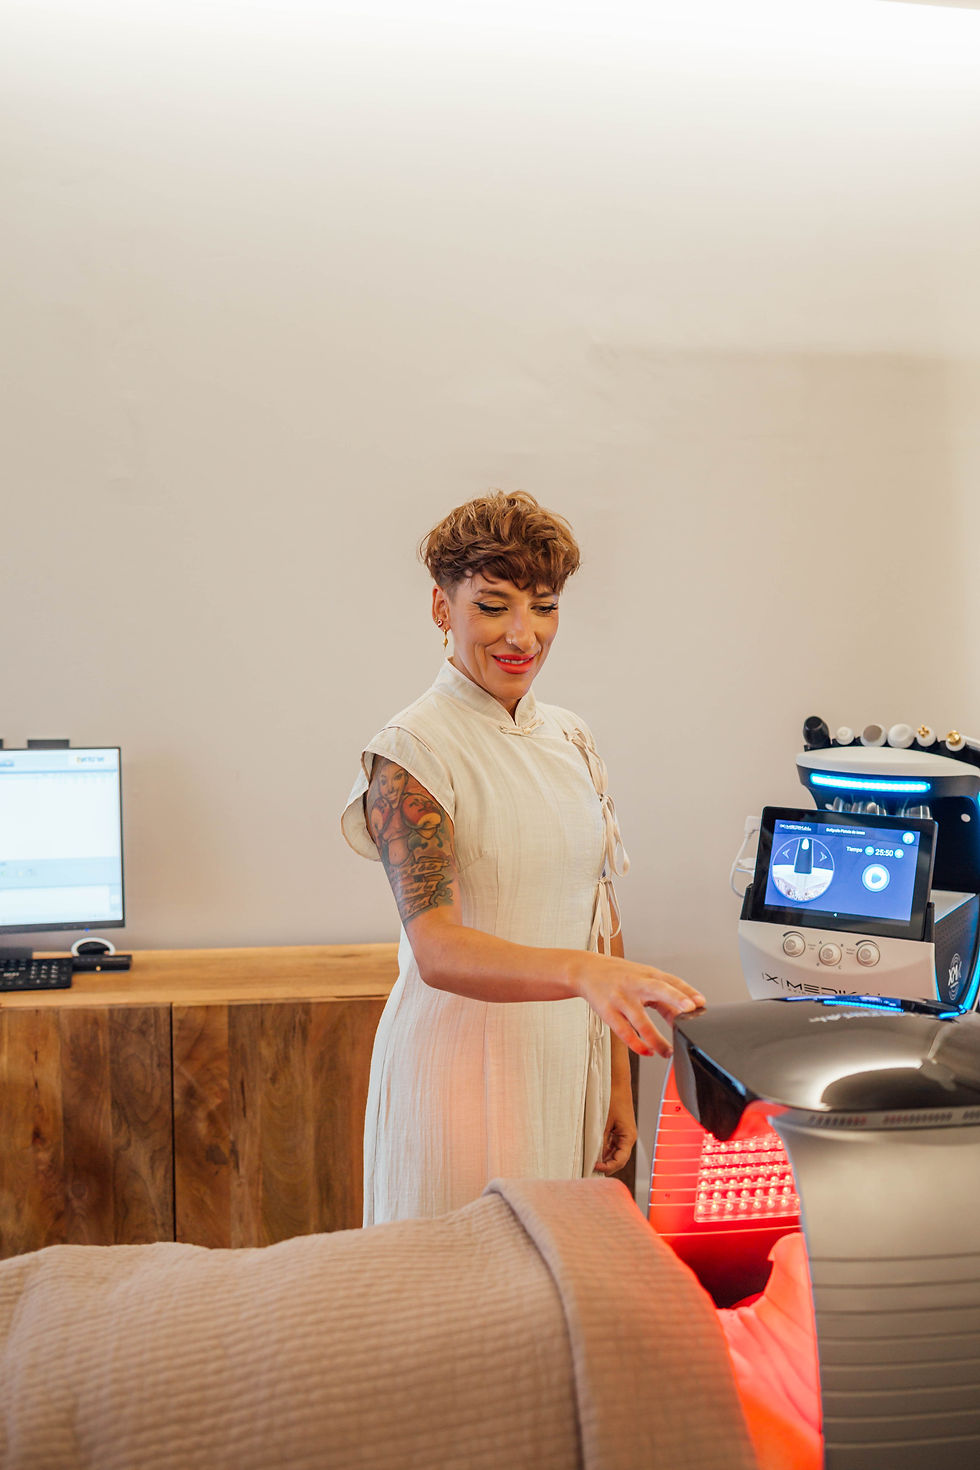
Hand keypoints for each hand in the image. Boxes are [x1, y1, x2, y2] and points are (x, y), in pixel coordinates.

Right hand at [569, 952, 704, 1057]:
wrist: (586, 970)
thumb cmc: (620, 976)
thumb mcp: (643, 979)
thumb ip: (664, 997)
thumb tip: (684, 1016)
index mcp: (648, 974)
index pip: (671, 981)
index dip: (687, 991)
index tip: (701, 1002)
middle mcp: (636, 984)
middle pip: (657, 989)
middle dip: (674, 998)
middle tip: (690, 1009)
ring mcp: (621, 998)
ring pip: (640, 1020)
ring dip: (656, 1039)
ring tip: (667, 1052)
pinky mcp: (608, 1012)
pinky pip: (624, 1031)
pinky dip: (636, 1044)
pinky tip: (647, 1051)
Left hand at [594, 1088, 636, 1175]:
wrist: (616, 1082)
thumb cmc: (612, 1098)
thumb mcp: (603, 1122)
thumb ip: (600, 1140)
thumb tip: (594, 1157)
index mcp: (629, 1137)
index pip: (620, 1160)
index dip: (607, 1167)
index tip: (594, 1167)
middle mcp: (628, 1137)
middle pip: (618, 1159)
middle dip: (606, 1165)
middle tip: (590, 1169)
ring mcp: (624, 1133)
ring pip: (615, 1152)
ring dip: (604, 1157)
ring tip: (590, 1161)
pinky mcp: (618, 1129)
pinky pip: (612, 1144)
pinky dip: (604, 1148)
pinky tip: (593, 1150)